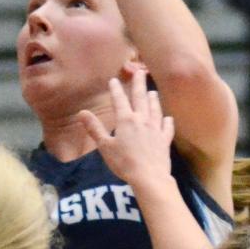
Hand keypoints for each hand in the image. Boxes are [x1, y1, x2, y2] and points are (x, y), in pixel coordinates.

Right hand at [78, 70, 174, 190]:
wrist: (149, 176)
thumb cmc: (124, 162)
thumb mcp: (105, 146)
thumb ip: (94, 128)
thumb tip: (81, 112)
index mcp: (126, 120)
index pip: (120, 100)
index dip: (116, 89)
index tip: (114, 79)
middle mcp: (142, 120)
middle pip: (140, 98)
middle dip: (139, 84)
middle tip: (140, 72)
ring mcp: (156, 129)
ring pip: (155, 109)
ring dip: (153, 99)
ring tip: (153, 91)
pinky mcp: (165, 140)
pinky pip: (167, 127)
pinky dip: (167, 122)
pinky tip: (168, 118)